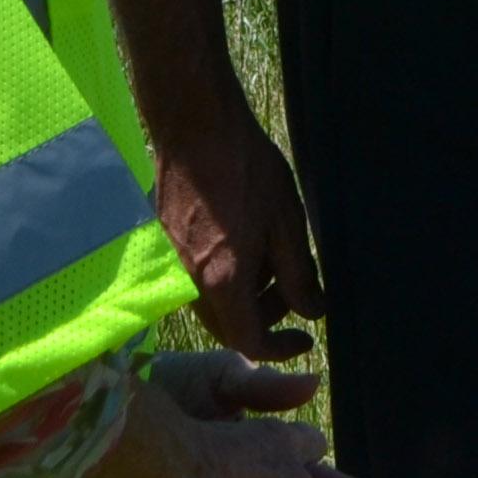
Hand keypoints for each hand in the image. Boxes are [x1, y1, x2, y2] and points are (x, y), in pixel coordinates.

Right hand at [154, 118, 323, 362]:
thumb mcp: (286, 222)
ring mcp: (172, 266)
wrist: (196, 128)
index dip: (281, 349)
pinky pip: (198, 281)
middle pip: (230, 327)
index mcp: (221, 281)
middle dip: (267, 317)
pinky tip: (245, 242)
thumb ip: (300, 275)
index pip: (249, 342)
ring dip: (247, 296)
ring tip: (273, 255)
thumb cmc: (245, 168)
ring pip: (214, 305)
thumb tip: (313, 311)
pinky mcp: (164, 249)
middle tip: (297, 287)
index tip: (305, 339)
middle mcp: (188, 283)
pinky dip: (226, 277)